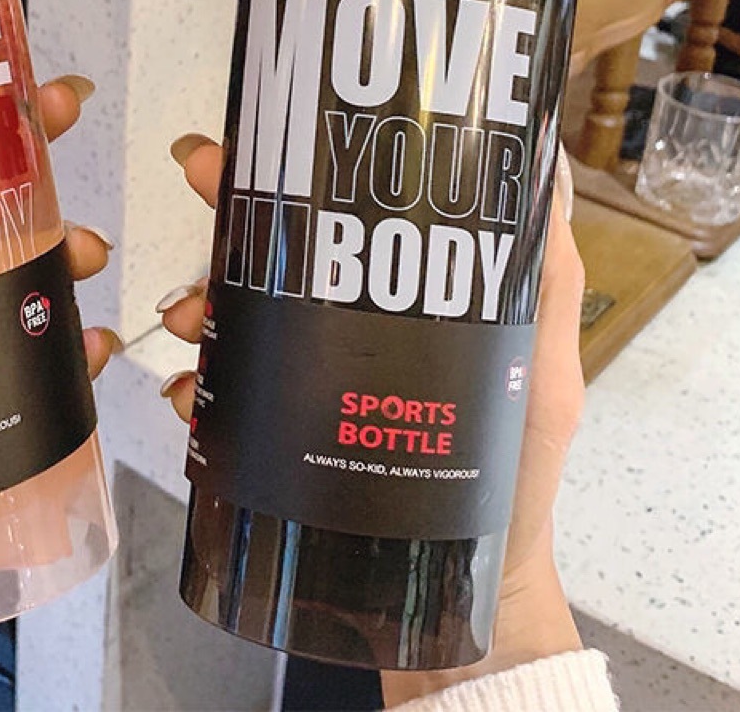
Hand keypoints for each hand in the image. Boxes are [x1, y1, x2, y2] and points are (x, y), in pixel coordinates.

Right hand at [161, 137, 585, 700]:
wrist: (467, 603)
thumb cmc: (515, 484)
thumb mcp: (543, 374)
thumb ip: (543, 280)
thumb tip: (548, 162)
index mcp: (395, 306)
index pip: (338, 219)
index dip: (290, 169)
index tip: (254, 136)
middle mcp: (342, 337)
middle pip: (274, 254)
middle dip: (227, 208)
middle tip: (196, 176)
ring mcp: (304, 389)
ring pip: (235, 320)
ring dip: (203, 302)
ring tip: (192, 315)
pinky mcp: (274, 444)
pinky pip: (223, 401)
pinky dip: (198, 388)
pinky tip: (191, 391)